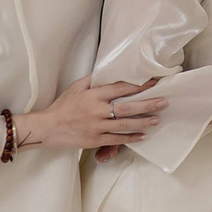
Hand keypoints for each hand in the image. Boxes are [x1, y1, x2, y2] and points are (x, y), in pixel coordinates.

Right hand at [17, 75, 165, 153]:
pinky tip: (143, 136)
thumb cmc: (62, 106)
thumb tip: (108, 72)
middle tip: (163, 102)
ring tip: (157, 119)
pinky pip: (116, 139)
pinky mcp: (95, 140)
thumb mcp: (75, 87)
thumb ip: (92, 80)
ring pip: (125, 124)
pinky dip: (130, 138)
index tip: (153, 83)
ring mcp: (96, 127)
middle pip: (127, 107)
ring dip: (143, 122)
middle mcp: (97, 111)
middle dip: (147, 104)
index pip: (120, 88)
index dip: (138, 86)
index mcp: (93, 95)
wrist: (47, 128)